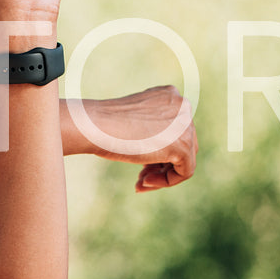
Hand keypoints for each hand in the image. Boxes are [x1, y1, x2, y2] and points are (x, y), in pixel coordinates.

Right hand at [73, 86, 197, 191]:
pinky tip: (143, 183)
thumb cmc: (102, 124)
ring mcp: (185, 125)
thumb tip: (163, 147)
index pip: (175, 129)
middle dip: (162, 163)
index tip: (140, 163)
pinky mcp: (183, 145)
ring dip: (162, 174)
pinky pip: (185, 171)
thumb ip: (152, 128)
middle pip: (183, 143)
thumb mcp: (132, 120)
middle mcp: (182, 106)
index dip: (159, 149)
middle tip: (140, 176)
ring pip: (185, 159)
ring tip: (140, 182)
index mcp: (169, 95)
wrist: (94, 125)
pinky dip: (166, 181)